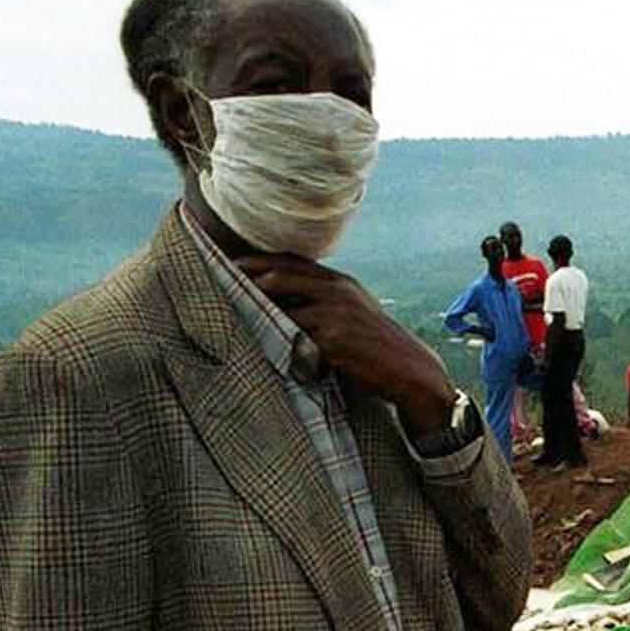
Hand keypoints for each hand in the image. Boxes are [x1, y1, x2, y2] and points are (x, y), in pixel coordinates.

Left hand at [236, 256, 454, 432]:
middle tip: (219, 272)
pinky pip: (290, 327)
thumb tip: (288, 310)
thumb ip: (327, 306)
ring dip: (253, 299)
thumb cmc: (379, 350)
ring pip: (281, 297)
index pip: (294, 261)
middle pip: (282, 270)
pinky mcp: (332, 334)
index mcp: (342, 283)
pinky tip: (252, 331)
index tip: (234, 262)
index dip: (262, 260)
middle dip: (248, 270)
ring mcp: (334, 310)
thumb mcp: (357, 317)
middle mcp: (337, 289)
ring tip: (227, 300)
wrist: (410, 370)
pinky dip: (270, 328)